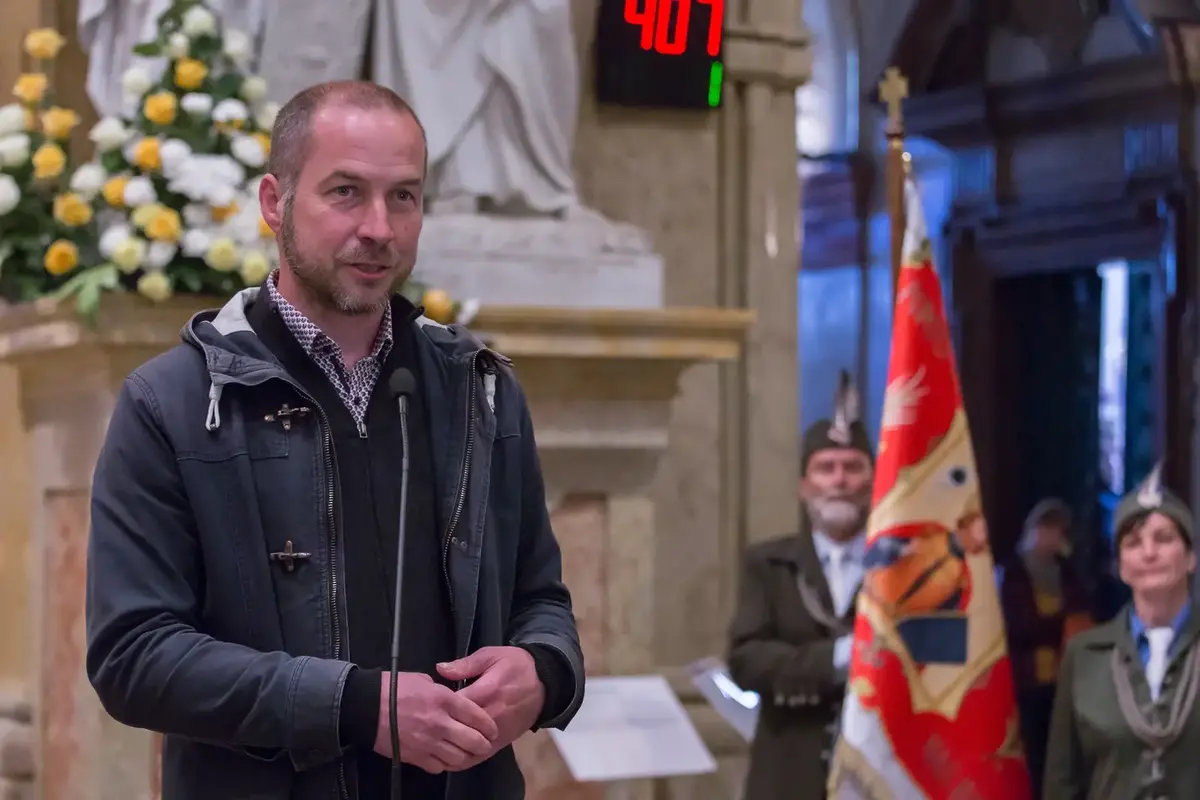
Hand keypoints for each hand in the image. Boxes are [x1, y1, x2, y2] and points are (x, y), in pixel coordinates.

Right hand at [373, 672, 498, 773]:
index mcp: (445, 700)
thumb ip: (443, 691)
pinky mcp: (415, 757)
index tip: (492, 729)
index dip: (489, 725)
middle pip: (473, 741)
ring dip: (466, 757)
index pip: (477, 716)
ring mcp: (428, 742)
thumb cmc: (393, 687)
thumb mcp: (423, 680)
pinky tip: (446, 758)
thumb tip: (453, 699)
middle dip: (483, 744)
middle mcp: (440, 723)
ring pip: (459, 758)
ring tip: (468, 754)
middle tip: (485, 744)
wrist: (365, 707)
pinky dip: (446, 764)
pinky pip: (439, 767)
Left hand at [437, 646, 544, 760]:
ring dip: (448, 749)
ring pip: (466, 749)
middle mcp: (490, 716)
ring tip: (432, 744)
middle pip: (457, 730)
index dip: (437, 707)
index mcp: (485, 692)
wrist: (545, 683)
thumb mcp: (491, 655)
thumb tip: (440, 669)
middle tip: (426, 726)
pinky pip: (478, 758)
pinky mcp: (502, 744)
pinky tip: (447, 757)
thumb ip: (465, 664)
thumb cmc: (515, 665)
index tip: (427, 704)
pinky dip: (461, 760)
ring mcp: (496, 733)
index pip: (453, 706)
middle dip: (439, 730)